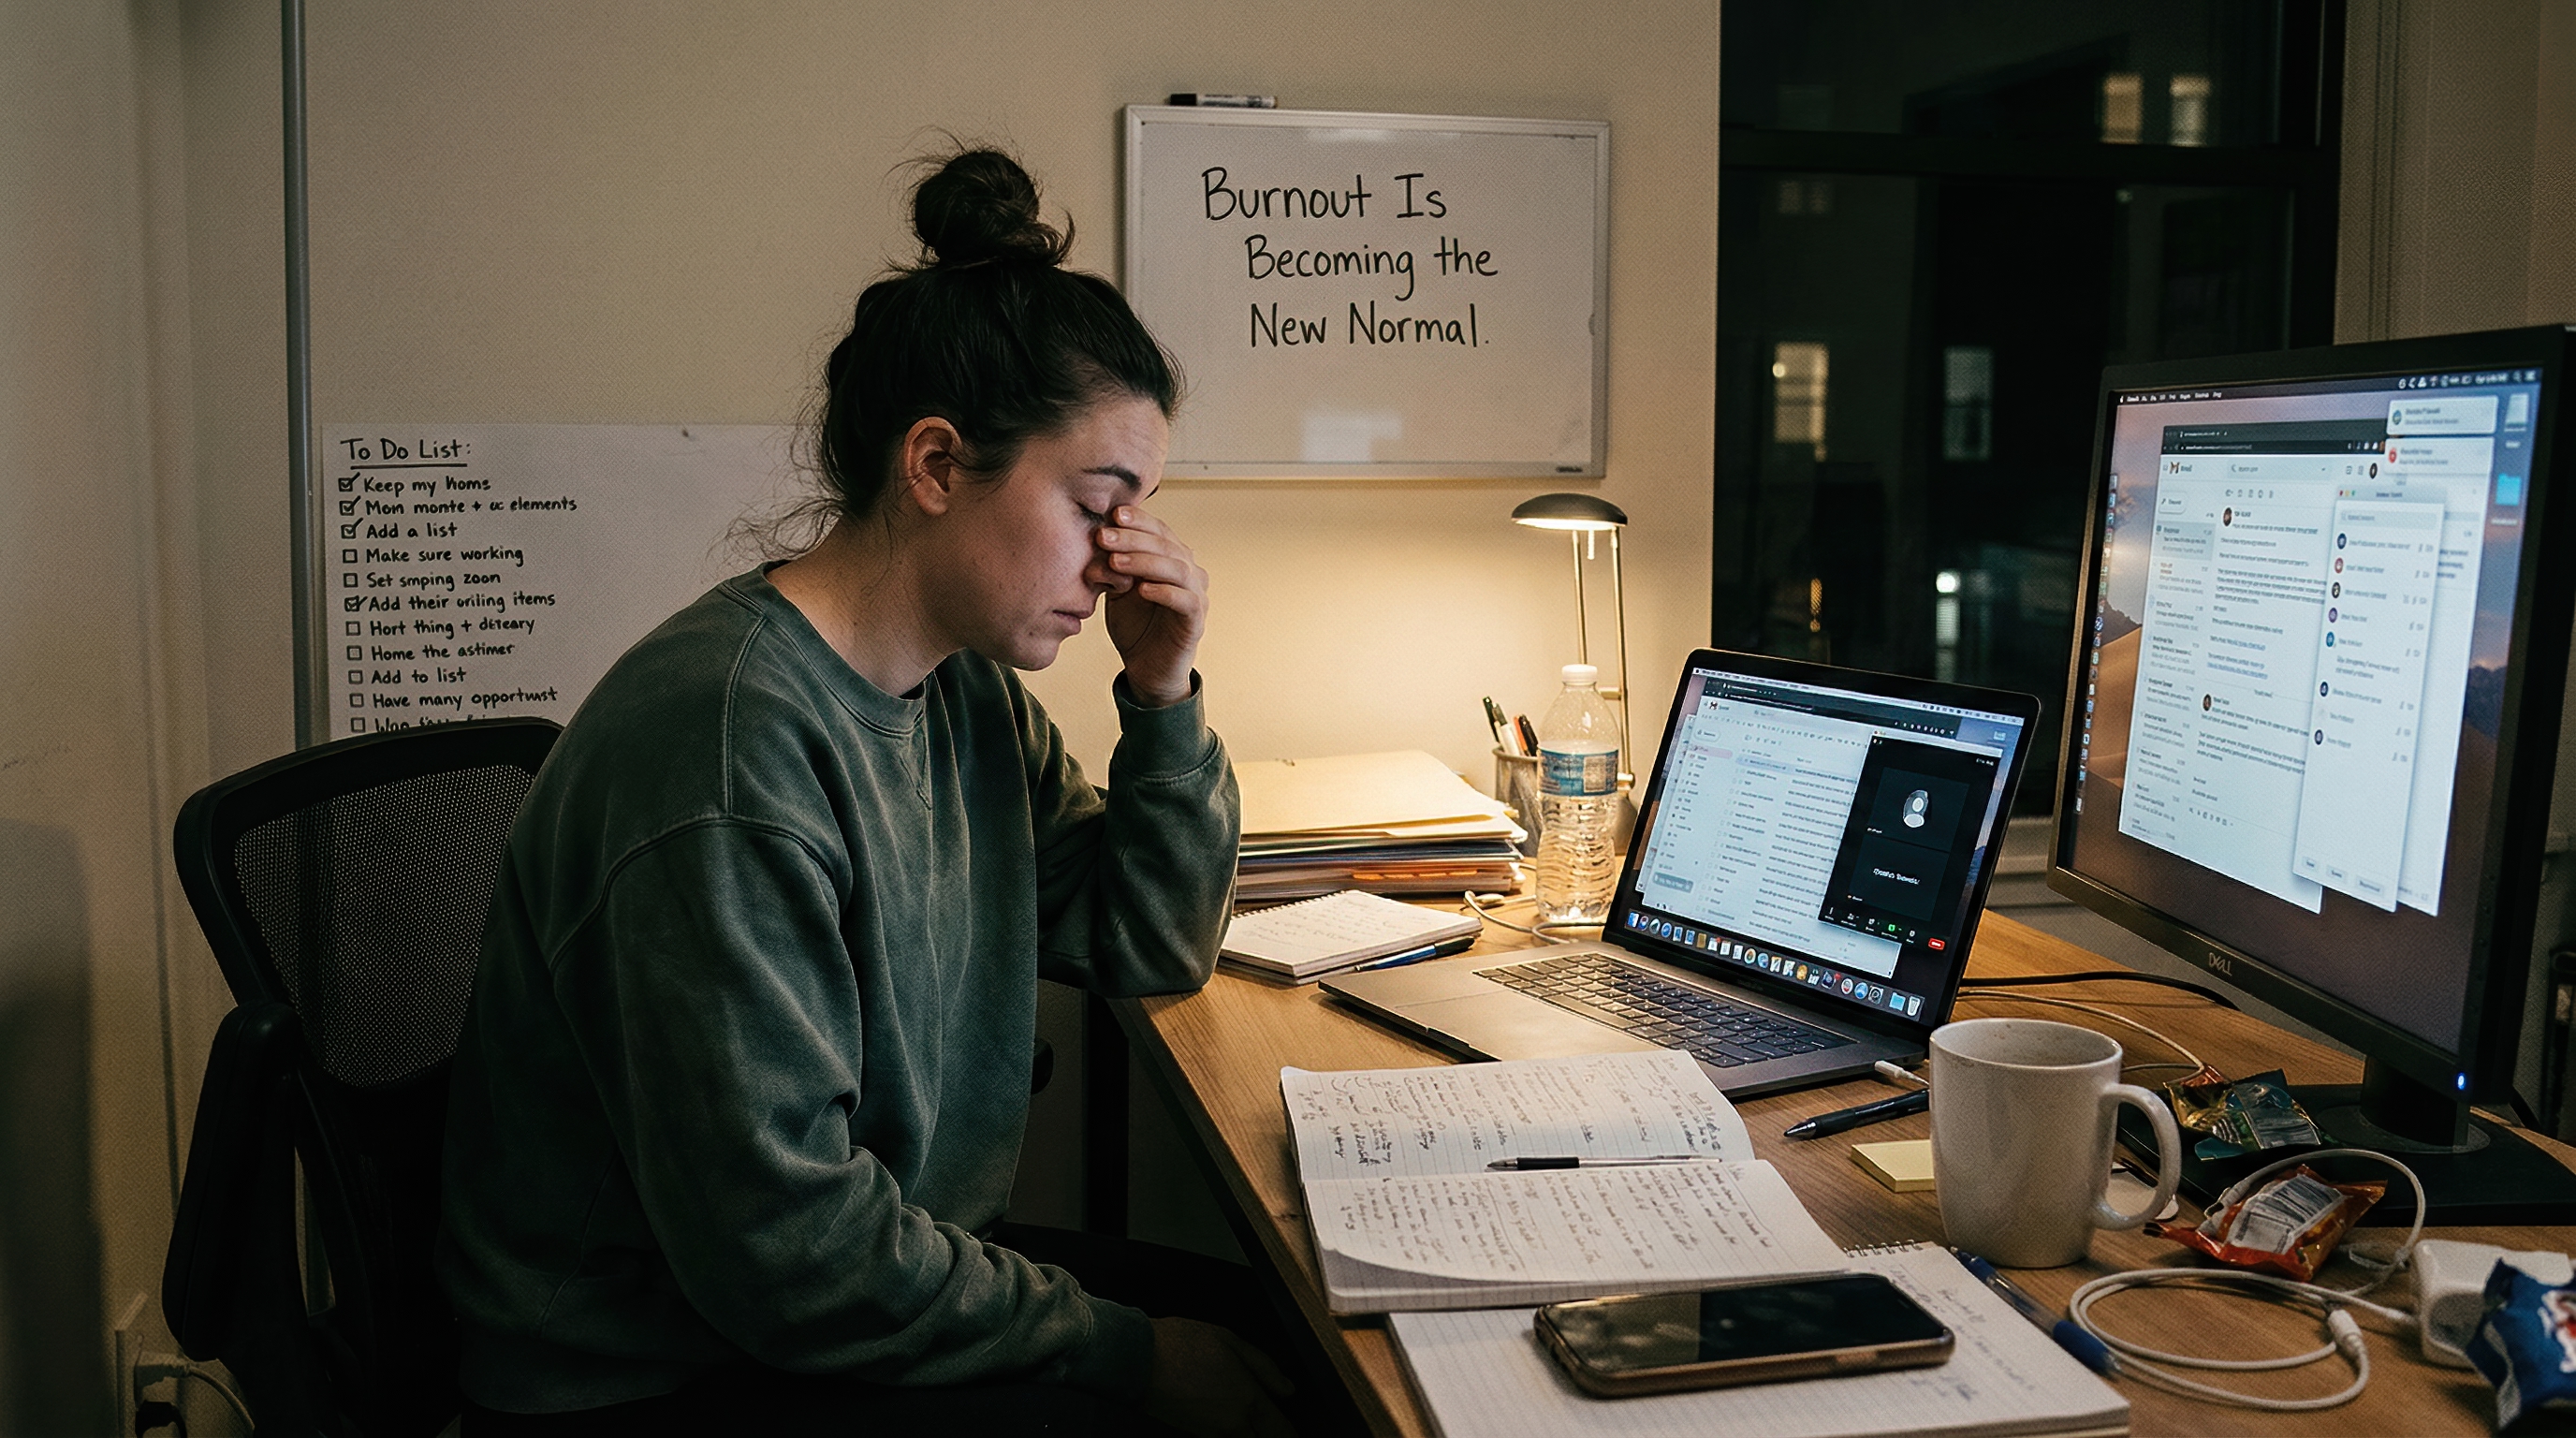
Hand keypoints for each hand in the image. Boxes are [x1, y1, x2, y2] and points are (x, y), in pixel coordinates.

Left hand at [1088, 505, 1206, 706]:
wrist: (1146, 668)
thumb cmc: (1134, 624)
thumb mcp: (1117, 590)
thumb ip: (1112, 567)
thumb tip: (1095, 543)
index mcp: (1171, 558)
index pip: (1159, 530)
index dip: (1138, 520)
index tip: (1112, 513)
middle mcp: (1189, 572)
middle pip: (1166, 545)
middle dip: (1133, 539)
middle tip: (1103, 537)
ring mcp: (1197, 595)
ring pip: (1177, 569)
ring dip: (1145, 562)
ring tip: (1116, 562)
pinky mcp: (1196, 622)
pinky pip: (1186, 601)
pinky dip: (1164, 592)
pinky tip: (1142, 590)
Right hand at [1141, 1317, 1294, 1437]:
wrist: (1136, 1358)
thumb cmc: (1180, 1344)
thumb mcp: (1231, 1341)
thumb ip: (1265, 1367)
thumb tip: (1287, 1388)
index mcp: (1248, 1400)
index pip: (1284, 1434)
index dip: (1290, 1433)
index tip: (1290, 1427)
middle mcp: (1233, 1425)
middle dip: (1270, 1435)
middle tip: (1271, 1423)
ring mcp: (1211, 1434)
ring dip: (1249, 1433)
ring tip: (1250, 1417)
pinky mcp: (1194, 1434)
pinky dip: (1230, 1432)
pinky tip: (1225, 1412)